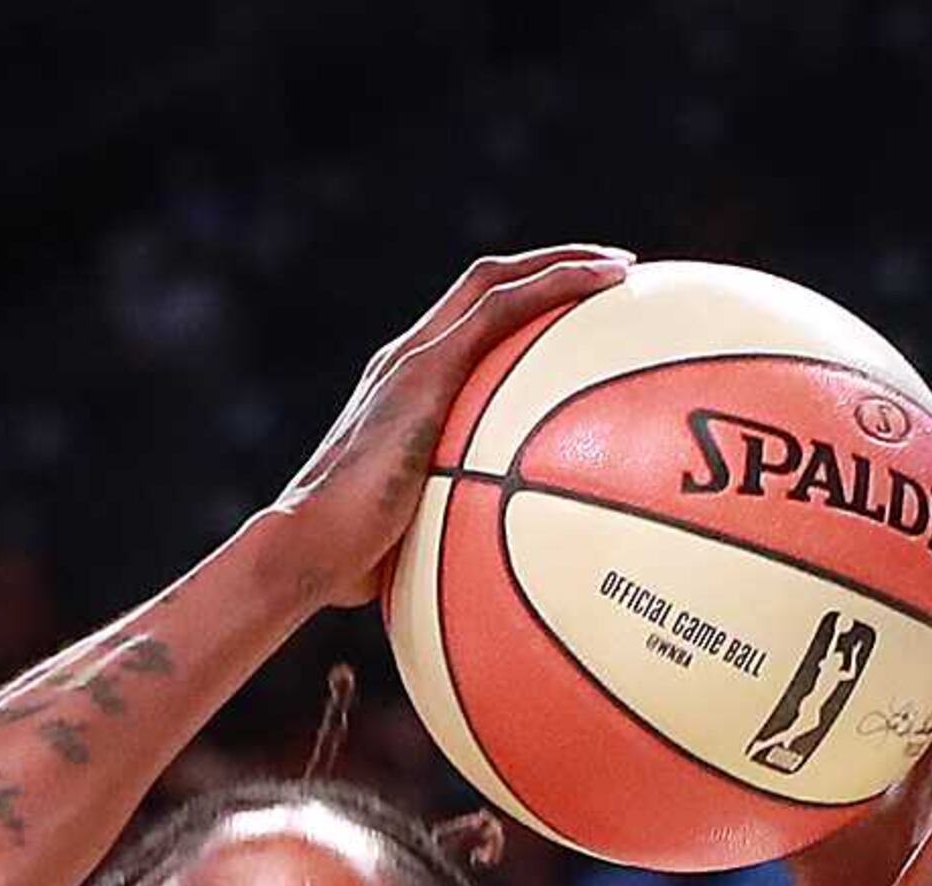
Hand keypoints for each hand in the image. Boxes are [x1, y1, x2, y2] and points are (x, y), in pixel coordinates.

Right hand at [271, 245, 633, 607]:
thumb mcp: (412, 539)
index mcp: (400, 392)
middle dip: (548, 269)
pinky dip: (557, 284)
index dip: (517, 310)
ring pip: (493, 281)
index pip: (462, 330)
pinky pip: (502, 307)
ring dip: (562, 263)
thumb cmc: (349, 564)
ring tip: (621, 270)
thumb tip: (493, 576)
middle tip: (611, 277)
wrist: (310, 545)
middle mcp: (403, 361)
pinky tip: (610, 284)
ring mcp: (410, 358)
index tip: (573, 319)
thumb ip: (450, 531)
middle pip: (482, 288)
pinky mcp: (423, 366)